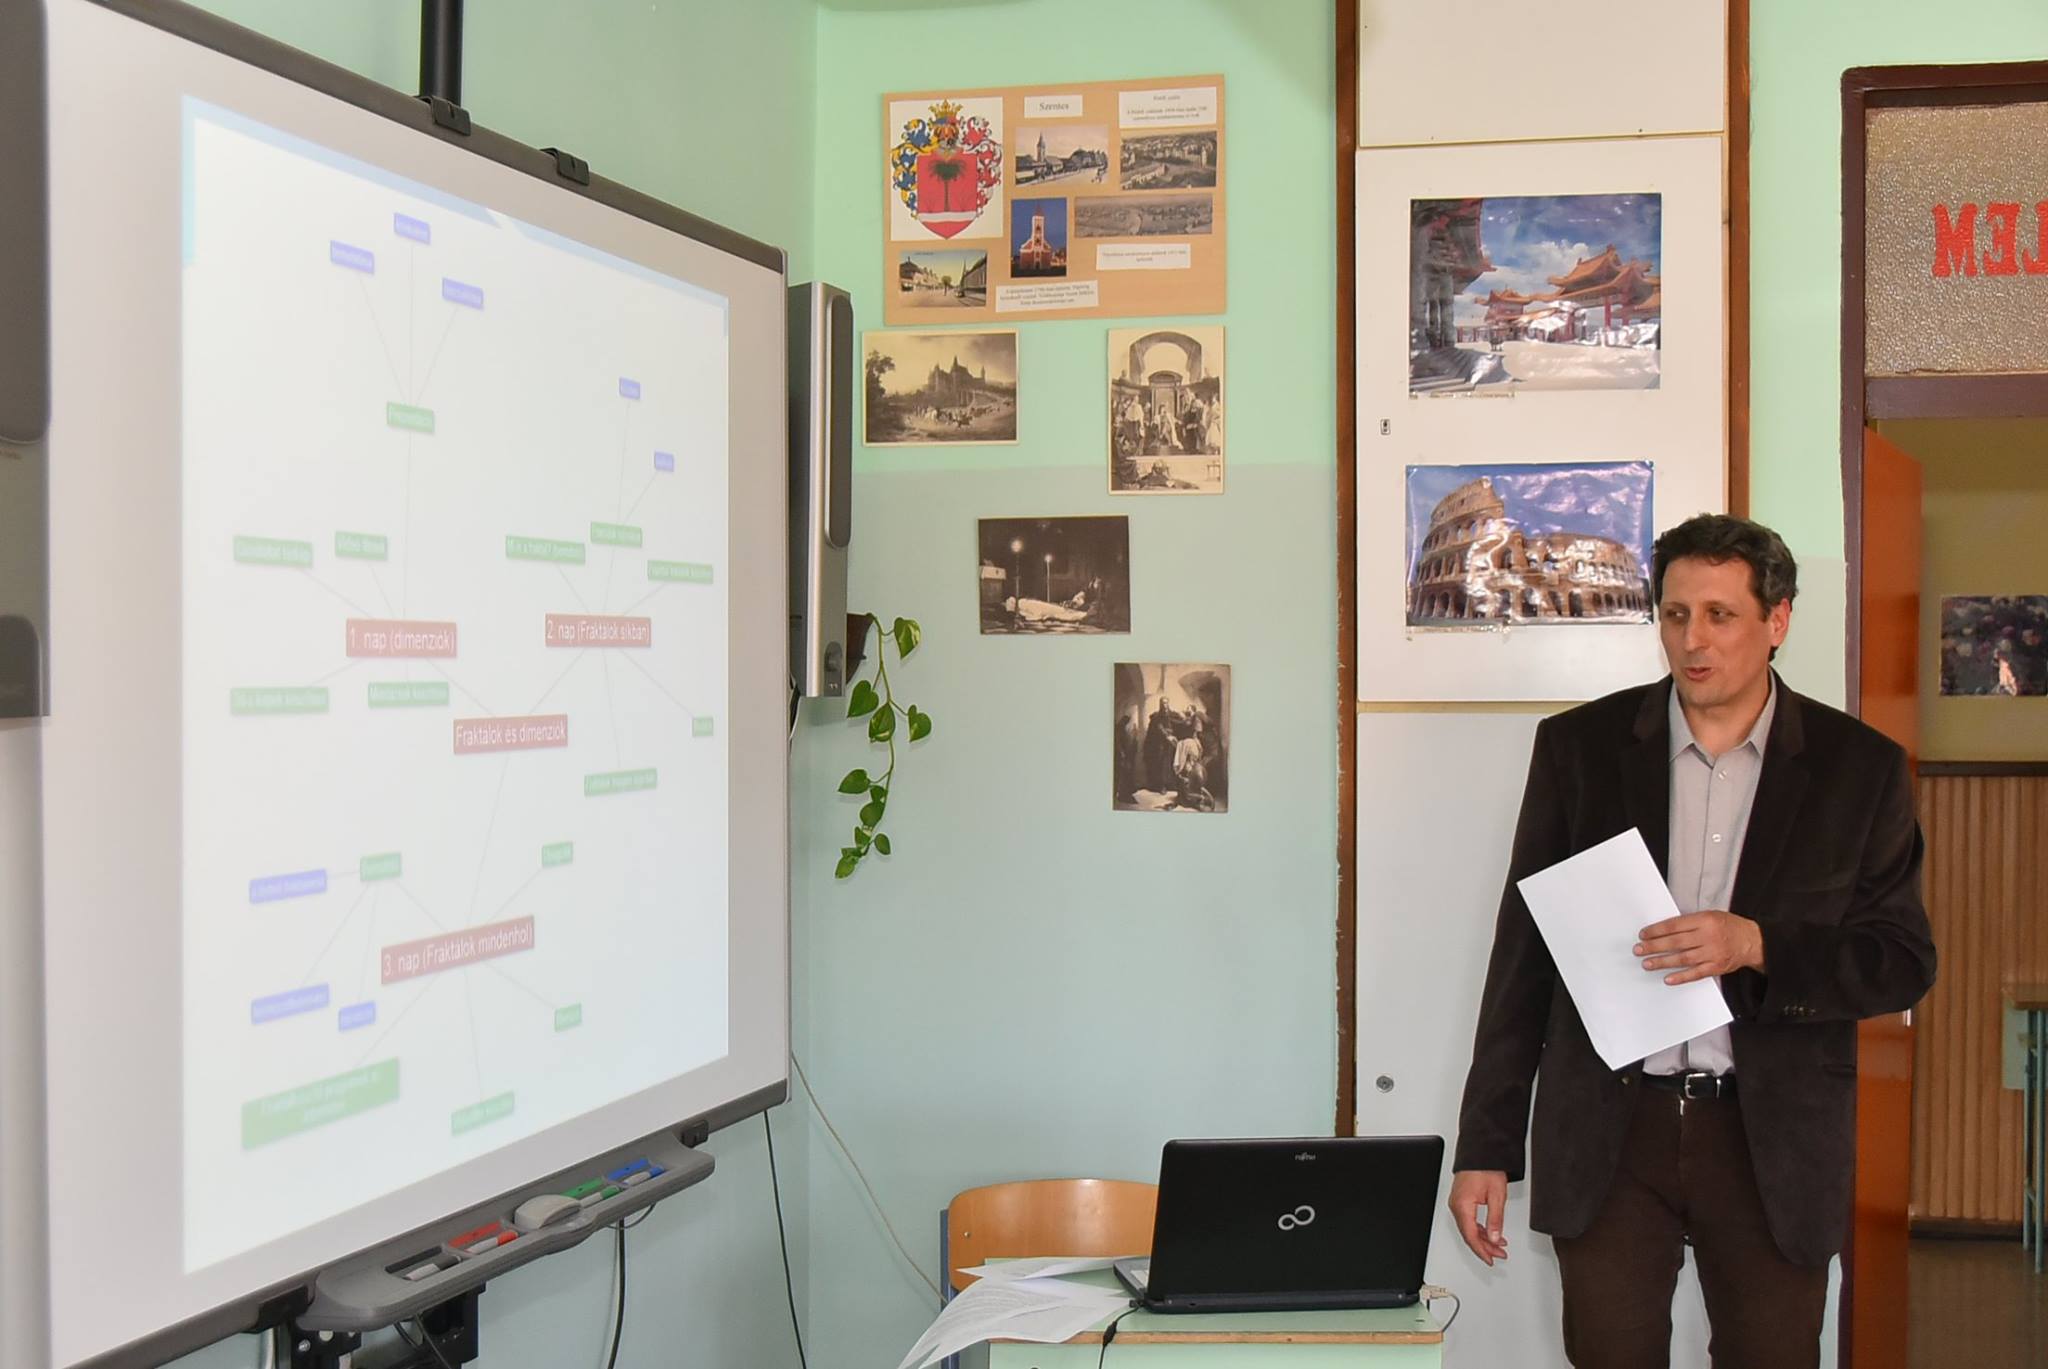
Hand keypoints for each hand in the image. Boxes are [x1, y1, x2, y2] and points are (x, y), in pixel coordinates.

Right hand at [1448, 1169, 1509, 1265]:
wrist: (1481, 1152)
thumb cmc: (1486, 1168)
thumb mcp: (1497, 1196)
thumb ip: (1496, 1219)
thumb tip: (1495, 1238)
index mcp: (1463, 1206)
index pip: (1471, 1236)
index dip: (1481, 1251)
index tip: (1490, 1259)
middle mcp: (1456, 1206)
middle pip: (1469, 1234)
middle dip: (1484, 1247)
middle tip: (1499, 1255)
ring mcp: (1457, 1203)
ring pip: (1468, 1229)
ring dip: (1483, 1239)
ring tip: (1498, 1246)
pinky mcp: (1460, 1201)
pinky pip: (1468, 1221)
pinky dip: (1480, 1230)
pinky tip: (1490, 1233)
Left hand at [1635, 910, 1764, 984]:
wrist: (1753, 941)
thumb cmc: (1728, 926)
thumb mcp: (1709, 916)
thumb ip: (1689, 922)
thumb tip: (1662, 931)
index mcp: (1705, 920)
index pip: (1674, 926)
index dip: (1656, 931)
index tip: (1643, 934)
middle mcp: (1708, 937)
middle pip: (1676, 942)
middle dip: (1654, 946)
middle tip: (1638, 950)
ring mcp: (1713, 953)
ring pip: (1683, 959)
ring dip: (1662, 962)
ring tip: (1646, 963)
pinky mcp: (1717, 967)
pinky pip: (1696, 974)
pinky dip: (1681, 977)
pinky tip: (1667, 979)